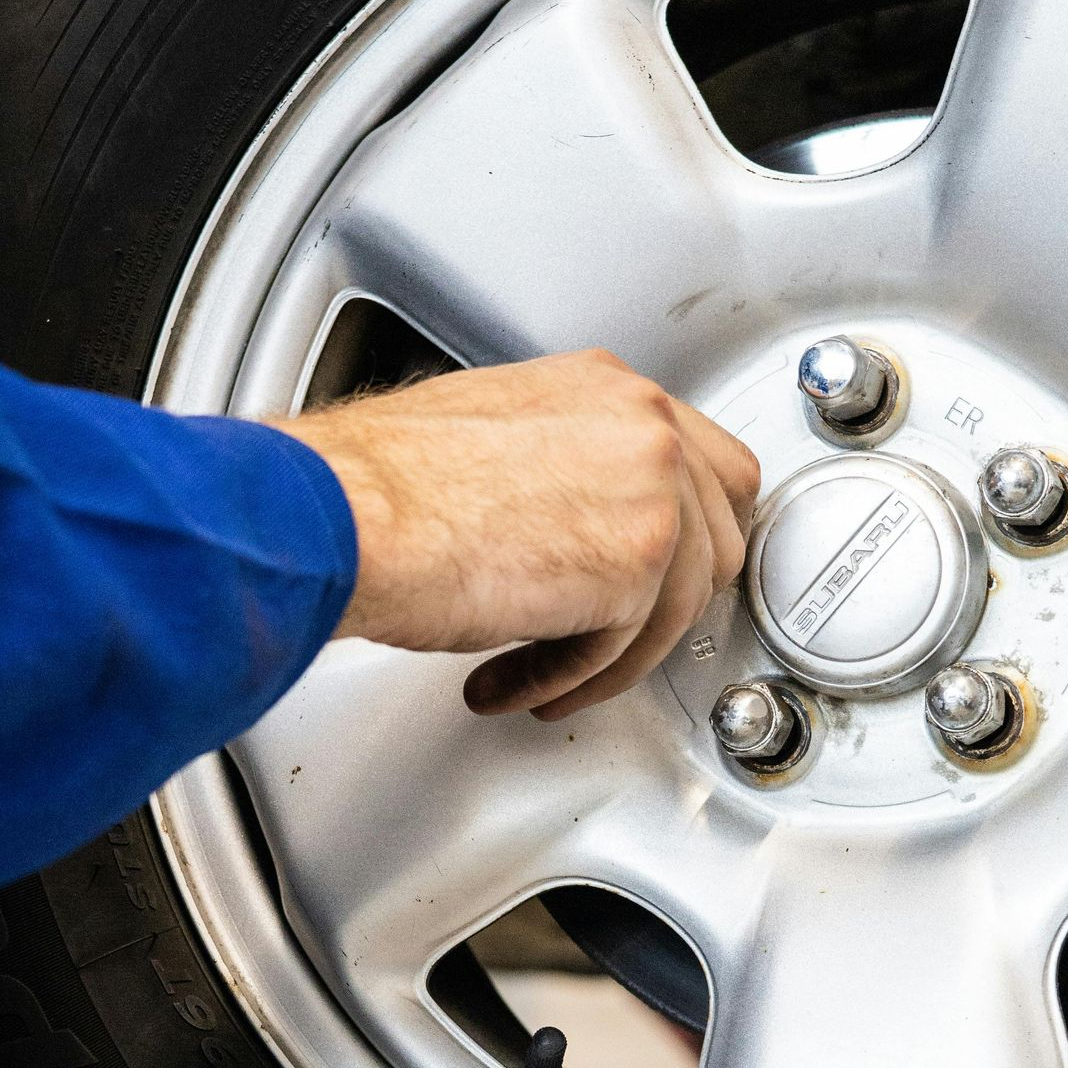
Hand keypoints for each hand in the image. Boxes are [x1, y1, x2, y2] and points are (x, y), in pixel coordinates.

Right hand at [271, 349, 758, 719]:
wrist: (346, 516)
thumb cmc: (381, 485)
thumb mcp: (492, 440)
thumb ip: (559, 469)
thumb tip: (573, 521)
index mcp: (607, 388)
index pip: (705, 461)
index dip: (689, 530)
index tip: (661, 571)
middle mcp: (642, 426)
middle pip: (721, 532)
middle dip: (671, 598)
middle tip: (620, 634)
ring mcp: (652, 491)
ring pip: (682, 602)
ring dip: (613, 654)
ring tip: (545, 673)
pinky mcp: (637, 564)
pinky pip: (628, 646)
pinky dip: (574, 678)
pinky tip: (523, 680)